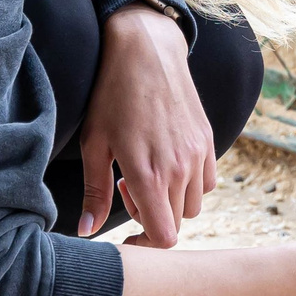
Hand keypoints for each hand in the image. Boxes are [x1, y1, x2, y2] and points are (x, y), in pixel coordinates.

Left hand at [78, 4, 212, 245]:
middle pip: (177, 224)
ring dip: (171, 203)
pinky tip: (166, 162)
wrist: (147, 50)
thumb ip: (95, 192)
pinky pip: (206, 182)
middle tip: (125, 190)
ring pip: (193, 206)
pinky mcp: (208, 141)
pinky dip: (189, 185)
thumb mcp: (94, 144)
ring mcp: (198, 154)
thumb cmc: (111, 95)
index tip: (127, 236)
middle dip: (151, 219)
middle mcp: (179, 169)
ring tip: (146, 174)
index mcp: (148, 174)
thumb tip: (87, 232)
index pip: (164, 236)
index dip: (145, 245)